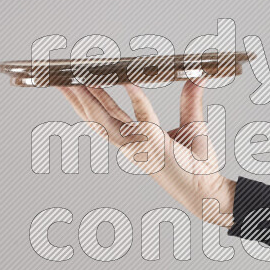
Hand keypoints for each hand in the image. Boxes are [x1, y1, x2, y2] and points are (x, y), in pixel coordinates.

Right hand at [58, 82, 235, 226]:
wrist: (209, 191)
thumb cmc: (198, 165)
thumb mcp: (192, 125)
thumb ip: (190, 101)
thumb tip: (198, 78)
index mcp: (133, 140)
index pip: (104, 116)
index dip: (87, 100)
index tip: (74, 82)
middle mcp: (131, 144)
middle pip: (96, 117)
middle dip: (76, 97)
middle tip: (60, 78)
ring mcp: (140, 147)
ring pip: (107, 120)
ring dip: (91, 98)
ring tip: (77, 80)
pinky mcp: (155, 146)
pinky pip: (143, 120)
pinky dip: (136, 101)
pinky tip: (129, 84)